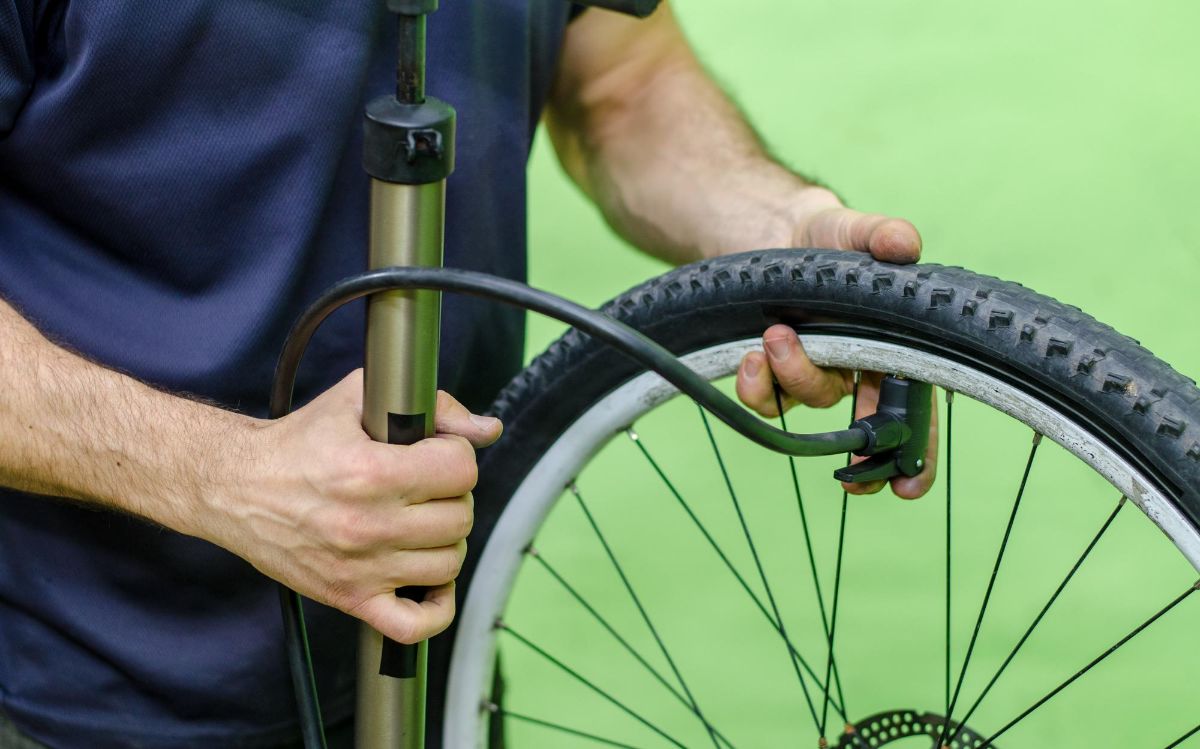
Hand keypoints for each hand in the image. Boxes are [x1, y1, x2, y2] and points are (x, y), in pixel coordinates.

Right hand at [205, 370, 501, 643]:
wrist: (236, 487)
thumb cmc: (297, 442)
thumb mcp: (356, 399)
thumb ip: (431, 406)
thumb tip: (486, 429)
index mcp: (372, 472)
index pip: (461, 471)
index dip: (456, 456)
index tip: (437, 455)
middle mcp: (369, 524)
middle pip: (459, 517)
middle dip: (451, 496)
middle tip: (427, 487)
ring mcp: (362, 568)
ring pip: (448, 563)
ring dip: (444, 541)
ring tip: (421, 523)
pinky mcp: (350, 598)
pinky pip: (414, 624)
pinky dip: (435, 608)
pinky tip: (428, 580)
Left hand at [735, 188, 933, 497]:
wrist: (774, 232)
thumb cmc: (830, 237)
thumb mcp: (854, 230)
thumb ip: (880, 235)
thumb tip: (904, 243)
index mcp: (896, 346)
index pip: (917, 407)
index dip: (916, 453)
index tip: (907, 487)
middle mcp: (859, 369)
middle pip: (862, 423)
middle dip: (853, 446)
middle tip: (843, 435)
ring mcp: (816, 372)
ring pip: (809, 403)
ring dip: (794, 378)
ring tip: (776, 337)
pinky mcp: (774, 371)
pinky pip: (766, 398)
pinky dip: (758, 385)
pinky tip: (752, 356)